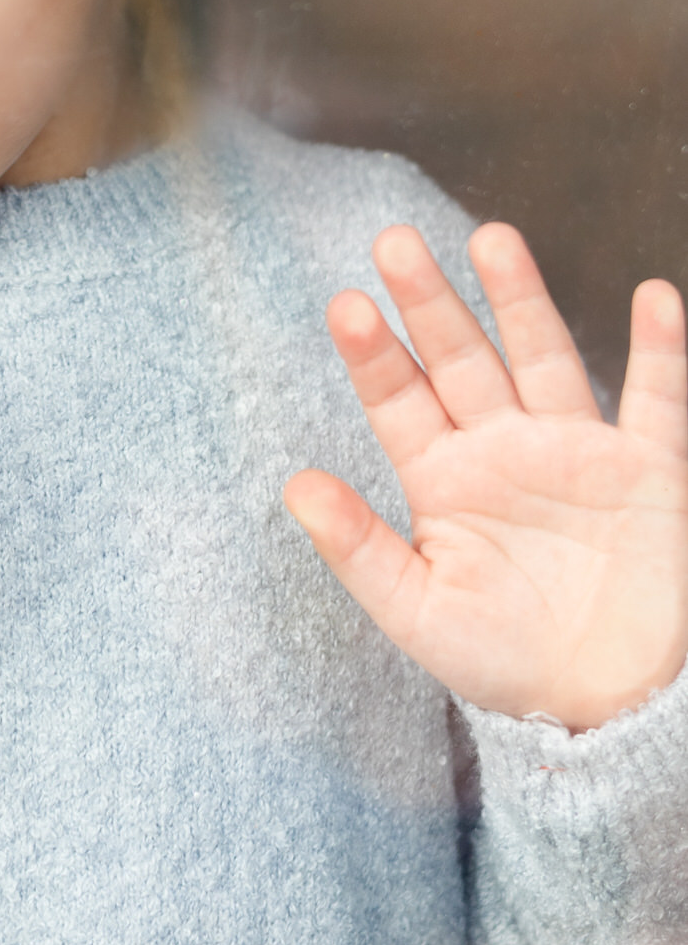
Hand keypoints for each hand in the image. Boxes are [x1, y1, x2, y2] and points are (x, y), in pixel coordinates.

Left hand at [284, 224, 687, 731]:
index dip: (375, 355)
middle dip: (430, 301)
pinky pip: (656, 401)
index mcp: (443, 477)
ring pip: (543, 356)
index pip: (400, 401)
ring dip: (520, 299)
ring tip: (491, 237)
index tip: (345, 305)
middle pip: (462, 358)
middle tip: (393, 240)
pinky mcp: (647, 471)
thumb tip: (293, 486)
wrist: (604, 707)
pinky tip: (653, 298)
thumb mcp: (417, 612)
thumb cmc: (502, 660)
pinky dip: (660, 350)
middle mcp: (504, 447)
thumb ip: (359, 548)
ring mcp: (576, 451)